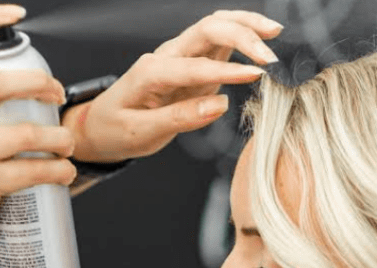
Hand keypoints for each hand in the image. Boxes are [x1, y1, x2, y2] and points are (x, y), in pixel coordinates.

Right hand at [0, 4, 77, 261]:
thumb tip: (19, 100)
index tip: (14, 14)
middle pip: (0, 82)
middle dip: (41, 84)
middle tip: (57, 94)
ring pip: (27, 133)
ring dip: (59, 138)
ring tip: (66, 145)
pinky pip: (31, 171)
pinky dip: (57, 171)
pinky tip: (63, 172)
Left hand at [67, 10, 282, 162]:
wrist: (102, 125)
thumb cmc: (117, 129)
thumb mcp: (142, 132)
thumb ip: (180, 118)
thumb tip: (219, 105)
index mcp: (151, 72)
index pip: (196, 66)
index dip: (228, 70)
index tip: (257, 75)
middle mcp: (167, 56)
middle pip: (208, 29)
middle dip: (242, 35)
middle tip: (270, 56)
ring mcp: (181, 57)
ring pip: (216, 26)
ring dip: (246, 25)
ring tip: (275, 32)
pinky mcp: (193, 64)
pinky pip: (219, 42)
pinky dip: (243, 36)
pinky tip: (264, 41)